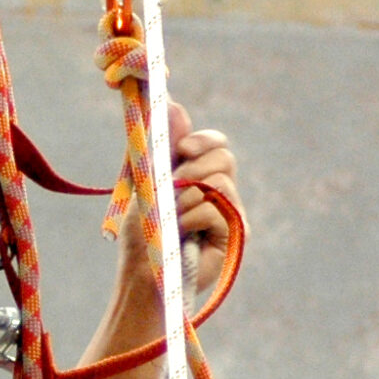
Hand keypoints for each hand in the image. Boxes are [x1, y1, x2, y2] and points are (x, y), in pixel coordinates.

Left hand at [115, 101, 239, 302]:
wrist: (143, 274)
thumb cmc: (143, 233)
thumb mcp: (147, 182)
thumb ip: (161, 146)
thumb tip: (173, 103)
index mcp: (200, 175)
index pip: (217, 144)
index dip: (203, 140)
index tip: (183, 147)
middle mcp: (220, 192)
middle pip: (224, 157)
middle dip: (194, 167)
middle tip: (173, 185)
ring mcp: (230, 213)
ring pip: (219, 182)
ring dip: (185, 199)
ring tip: (171, 221)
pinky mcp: (235, 236)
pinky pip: (215, 210)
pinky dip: (191, 220)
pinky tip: (183, 237)